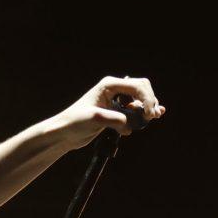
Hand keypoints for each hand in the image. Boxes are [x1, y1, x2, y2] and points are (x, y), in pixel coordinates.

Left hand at [51, 75, 166, 150]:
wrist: (64, 132)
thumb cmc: (75, 122)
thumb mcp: (95, 119)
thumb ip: (116, 119)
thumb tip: (130, 126)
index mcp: (109, 85)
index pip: (137, 86)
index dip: (147, 99)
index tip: (148, 114)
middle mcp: (114, 89)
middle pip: (142, 87)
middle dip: (150, 100)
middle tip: (152, 116)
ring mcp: (116, 99)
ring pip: (140, 97)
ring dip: (148, 106)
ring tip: (153, 117)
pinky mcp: (116, 111)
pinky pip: (135, 108)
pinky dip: (143, 111)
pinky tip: (151, 116)